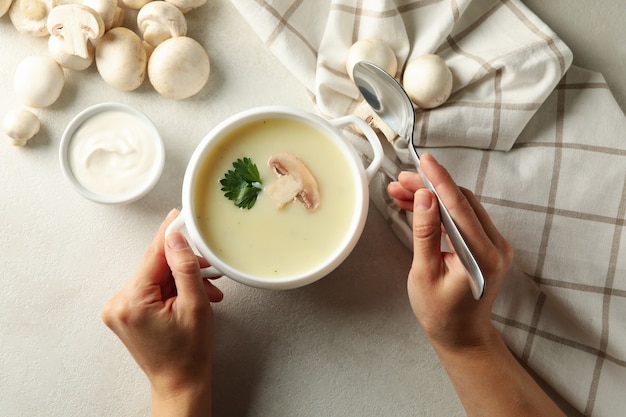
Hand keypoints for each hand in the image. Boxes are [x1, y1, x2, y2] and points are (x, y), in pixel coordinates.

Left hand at [101, 209, 222, 416]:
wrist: (179, 382)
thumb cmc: (189, 353)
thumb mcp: (195, 305)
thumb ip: (185, 267)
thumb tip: (175, 238)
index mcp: (132, 302)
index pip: (153, 255)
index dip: (170, 234)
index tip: (179, 216)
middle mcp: (118, 304)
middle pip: (156, 267)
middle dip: (185, 267)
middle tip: (209, 272)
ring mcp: (119, 309)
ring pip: (156, 277)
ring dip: (182, 280)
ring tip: (206, 292)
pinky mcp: (125, 313)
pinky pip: (151, 288)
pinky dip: (172, 289)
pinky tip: (190, 297)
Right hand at [388, 153, 512, 349]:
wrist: (462, 335)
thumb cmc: (441, 313)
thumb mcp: (424, 273)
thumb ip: (425, 233)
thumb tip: (423, 198)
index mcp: (482, 256)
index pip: (459, 207)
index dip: (440, 181)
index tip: (424, 161)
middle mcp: (495, 247)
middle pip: (461, 202)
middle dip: (430, 187)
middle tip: (400, 180)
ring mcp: (494, 245)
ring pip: (462, 207)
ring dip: (433, 197)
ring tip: (401, 192)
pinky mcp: (487, 246)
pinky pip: (464, 218)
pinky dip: (441, 209)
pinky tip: (418, 205)